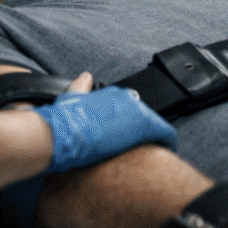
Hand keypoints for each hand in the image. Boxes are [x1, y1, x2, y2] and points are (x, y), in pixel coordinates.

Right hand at [34, 81, 177, 172]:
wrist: (60, 136)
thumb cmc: (62, 122)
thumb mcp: (71, 98)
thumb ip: (81, 86)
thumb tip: (86, 77)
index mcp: (111, 93)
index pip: (128, 108)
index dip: (128, 123)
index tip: (126, 135)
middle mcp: (126, 98)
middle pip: (142, 116)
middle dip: (141, 131)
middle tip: (139, 147)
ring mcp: (136, 110)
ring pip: (153, 124)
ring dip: (153, 136)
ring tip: (152, 151)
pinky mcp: (145, 125)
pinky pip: (164, 132)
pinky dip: (167, 140)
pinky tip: (167, 149)